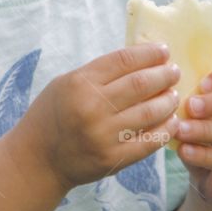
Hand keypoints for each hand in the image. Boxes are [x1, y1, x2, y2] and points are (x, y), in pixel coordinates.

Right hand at [18, 43, 182, 191]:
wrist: (37, 159)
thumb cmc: (52, 115)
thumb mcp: (67, 83)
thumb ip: (99, 73)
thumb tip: (140, 60)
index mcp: (80, 83)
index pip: (124, 60)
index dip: (149, 54)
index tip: (164, 51)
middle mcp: (92, 108)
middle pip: (141, 84)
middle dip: (164, 75)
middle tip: (174, 72)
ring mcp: (103, 136)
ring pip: (150, 112)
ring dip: (168, 101)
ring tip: (173, 95)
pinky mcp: (112, 159)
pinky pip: (149, 142)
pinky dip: (166, 129)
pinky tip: (172, 121)